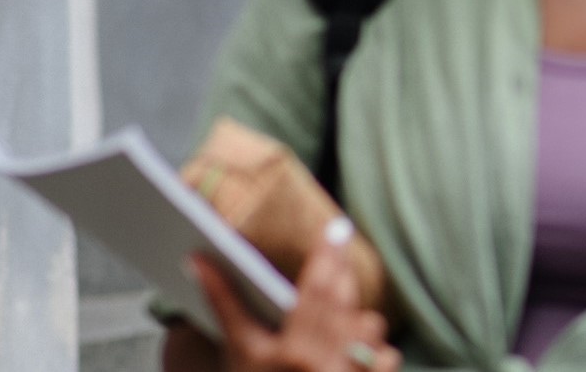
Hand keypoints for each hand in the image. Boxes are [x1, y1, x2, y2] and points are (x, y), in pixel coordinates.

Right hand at [191, 220, 401, 371]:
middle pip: (344, 301)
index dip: (326, 255)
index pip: (316, 290)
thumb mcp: (236, 349)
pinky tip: (358, 350)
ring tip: (340, 310)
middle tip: (337, 242)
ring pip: (370, 325)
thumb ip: (223, 301)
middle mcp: (321, 366)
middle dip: (341, 270)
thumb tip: (198, 258)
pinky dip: (377, 349)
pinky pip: (387, 357)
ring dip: (360, 315)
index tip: (335, 227)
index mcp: (289, 353)